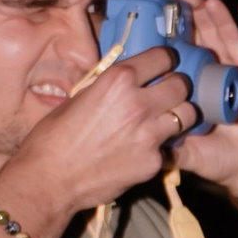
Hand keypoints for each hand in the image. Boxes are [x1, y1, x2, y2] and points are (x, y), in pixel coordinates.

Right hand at [0, 42, 197, 236]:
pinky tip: (144, 150)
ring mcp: (150, 134)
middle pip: (181, 85)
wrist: (50, 179)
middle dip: (177, 87)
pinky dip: (161, 147)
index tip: (165, 66)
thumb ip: (107, 86)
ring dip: (179, 115)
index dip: (166, 61)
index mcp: (118, 80)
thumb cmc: (54, 137)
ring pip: (187, 115)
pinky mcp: (154, 162)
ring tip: (166, 120)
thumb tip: (124, 80)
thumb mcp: (78, 96)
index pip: (162, 58)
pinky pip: (169, 147)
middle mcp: (139, 103)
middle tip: (168, 94)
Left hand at [153, 0, 237, 196]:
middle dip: (176, 17)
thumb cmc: (217, 161)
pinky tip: (212, 3)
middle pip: (189, 40)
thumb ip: (162, 142)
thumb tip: (134, 137)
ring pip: (210, 34)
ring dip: (197, 11)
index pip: (170, 59)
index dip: (158, 39)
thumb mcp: (182, 151)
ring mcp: (226, 71)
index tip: (142, 20)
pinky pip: (234, 42)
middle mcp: (205, 76)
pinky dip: (223, 21)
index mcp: (187, 90)